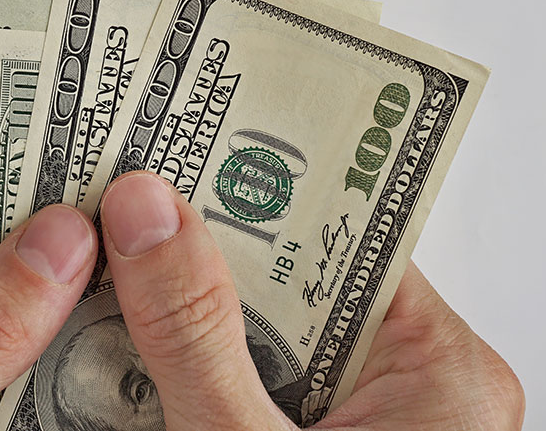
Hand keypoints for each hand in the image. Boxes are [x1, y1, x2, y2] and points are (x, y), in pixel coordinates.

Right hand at [98, 171, 525, 429]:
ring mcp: (357, 415)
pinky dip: (183, 361)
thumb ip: (195, 333)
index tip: (181, 141)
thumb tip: (145, 209)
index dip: (256, 188)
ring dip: (181, 305)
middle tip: (118, 194)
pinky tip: (123, 343)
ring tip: (106, 253)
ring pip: (255, 328)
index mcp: (440, 368)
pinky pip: (241, 374)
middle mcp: (408, 381)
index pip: (342, 235)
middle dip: (200, 247)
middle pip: (292, 279)